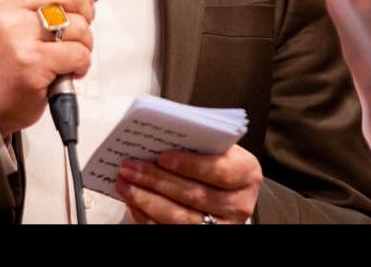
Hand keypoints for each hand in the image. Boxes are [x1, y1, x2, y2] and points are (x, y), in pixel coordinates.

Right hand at [0, 0, 111, 136]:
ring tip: (64, 55)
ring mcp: (17, 33)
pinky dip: (80, 66)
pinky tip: (63, 70)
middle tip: (71, 34)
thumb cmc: (5, 58)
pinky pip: (79, 54)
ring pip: (80, 26)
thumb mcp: (26, 15)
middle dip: (84, 17)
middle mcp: (7, 7)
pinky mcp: (31, 60)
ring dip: (83, 45)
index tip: (71, 9)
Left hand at [114, 145, 261, 223]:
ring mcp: (222, 225)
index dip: (190, 165)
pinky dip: (146, 217)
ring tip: (125, 184)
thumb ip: (197, 141)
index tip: (162, 156)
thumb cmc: (218, 162)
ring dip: (146, 200)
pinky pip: (169, 230)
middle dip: (156, 180)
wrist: (230, 190)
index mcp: (246, 173)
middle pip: (194, 195)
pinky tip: (132, 202)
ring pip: (180, 218)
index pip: (219, 171)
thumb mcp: (218, 148)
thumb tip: (157, 134)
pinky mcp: (203, 236)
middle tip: (130, 167)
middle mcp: (239, 204)